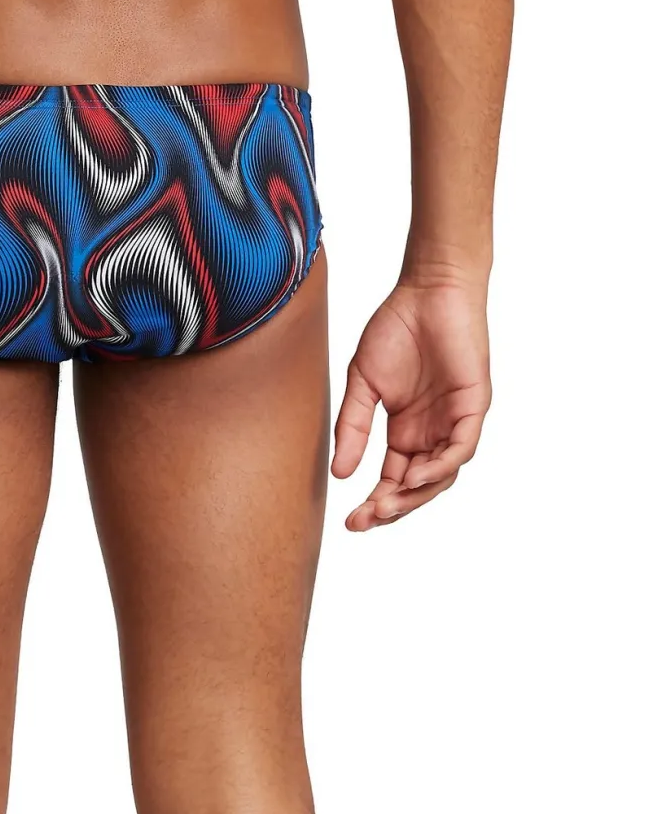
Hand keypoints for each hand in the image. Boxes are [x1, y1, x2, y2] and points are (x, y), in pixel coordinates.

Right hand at [331, 277, 491, 530]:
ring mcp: (454, 422)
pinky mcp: (473, 407)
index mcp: (405, 430)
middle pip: (416, 486)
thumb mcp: (363, 383)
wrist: (427, 292)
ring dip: (415, 495)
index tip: (349, 521)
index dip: (374, 502)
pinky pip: (461, 447)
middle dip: (392, 508)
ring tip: (387, 506)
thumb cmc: (396, 329)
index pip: (393, 479)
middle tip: (364, 521)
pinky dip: (441, 465)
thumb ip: (352, 425)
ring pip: (441, 474)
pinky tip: (417, 476)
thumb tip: (340, 472)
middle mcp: (431, 433)